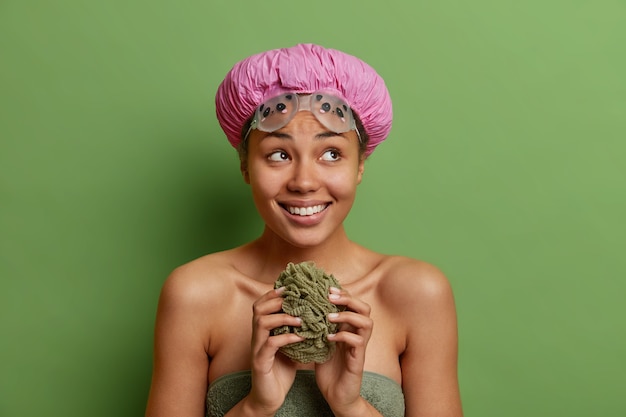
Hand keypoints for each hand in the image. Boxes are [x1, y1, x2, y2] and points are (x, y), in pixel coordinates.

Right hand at [245, 287, 303, 413]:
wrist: (269, 398)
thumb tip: (313, 316)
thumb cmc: (280, 371)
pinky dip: (286, 338)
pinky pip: (270, 345)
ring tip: (301, 318)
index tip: (291, 288)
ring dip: (282, 317)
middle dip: (276, 300)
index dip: (274, 294)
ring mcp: (257, 349)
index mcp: (263, 331)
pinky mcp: (261, 363)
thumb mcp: (289, 347)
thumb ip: (295, 331)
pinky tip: (300, 338)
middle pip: (258, 308)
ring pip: (261, 323)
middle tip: (296, 298)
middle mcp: (256, 337)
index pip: (262, 304)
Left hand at [315, 287, 373, 412]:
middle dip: (348, 298)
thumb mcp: (321, 342)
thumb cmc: (328, 369)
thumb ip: (318, 327)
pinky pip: (357, 342)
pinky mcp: (358, 361)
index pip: (352, 303)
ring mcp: (360, 347)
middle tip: (330, 297)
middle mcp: (358, 335)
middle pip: (365, 308)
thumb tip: (301, 309)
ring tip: (329, 316)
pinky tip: (328, 337)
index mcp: (349, 328)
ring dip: (347, 315)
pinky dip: (343, 336)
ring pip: (367, 322)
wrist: (336, 395)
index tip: (325, 288)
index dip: (341, 293)